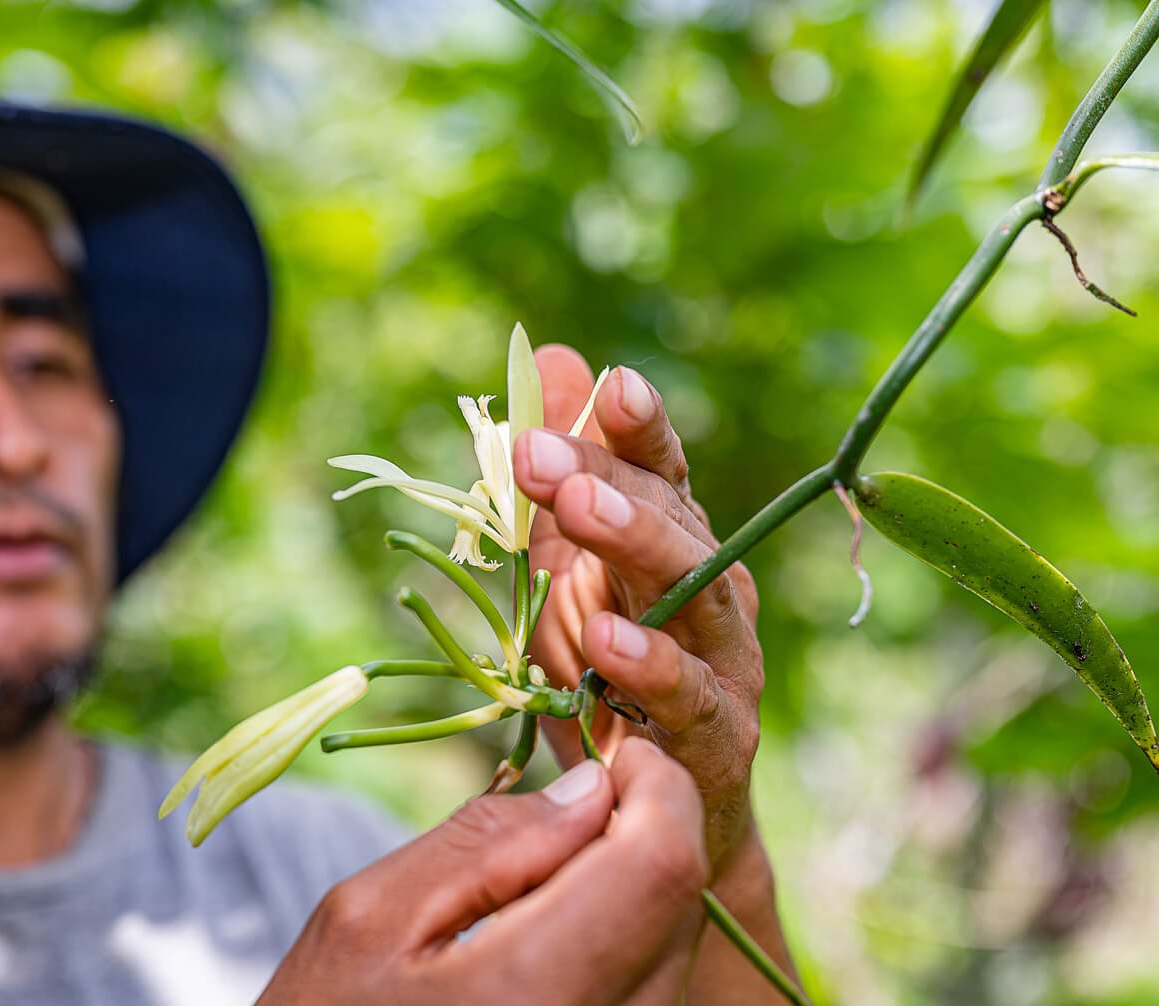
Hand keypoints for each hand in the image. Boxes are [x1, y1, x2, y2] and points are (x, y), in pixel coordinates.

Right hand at [259, 740, 707, 1005]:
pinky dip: (625, 942)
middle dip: (645, 830)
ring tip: (549, 876)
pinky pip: (654, 991)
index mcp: (536, 995)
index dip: (656, 786)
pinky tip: (555, 933)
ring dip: (636, 888)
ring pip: (678, 947)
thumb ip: (487, 843)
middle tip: (575, 803)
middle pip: (682, 904)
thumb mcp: (369, 917)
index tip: (612, 756)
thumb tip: (592, 787)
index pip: (661, 865)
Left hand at [513, 346, 763, 870]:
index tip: (612, 383)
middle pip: (673, 521)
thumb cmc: (610, 676)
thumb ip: (564, 471)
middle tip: (539, 451)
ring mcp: (725, 662)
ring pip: (695, 593)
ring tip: (576, 509)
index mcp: (675, 543)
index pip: (664, 472)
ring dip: (636, 545)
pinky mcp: (720, 736)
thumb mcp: (569, 567)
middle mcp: (712, 590)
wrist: (658, 808)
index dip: (641, 429)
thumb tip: (554, 355)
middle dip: (608, 479)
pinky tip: (606, 638)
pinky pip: (689, 697)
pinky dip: (650, 667)